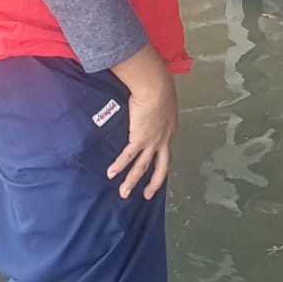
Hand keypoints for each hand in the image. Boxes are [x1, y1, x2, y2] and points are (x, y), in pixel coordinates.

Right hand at [108, 45, 178, 199]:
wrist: (156, 87)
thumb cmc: (159, 87)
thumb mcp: (162, 101)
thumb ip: (156, 109)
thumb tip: (147, 105)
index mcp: (170, 130)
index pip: (166, 150)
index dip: (160, 160)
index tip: (156, 169)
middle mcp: (165, 139)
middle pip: (161, 166)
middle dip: (155, 182)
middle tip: (147, 194)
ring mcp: (153, 141)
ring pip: (143, 166)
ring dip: (132, 181)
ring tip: (124, 193)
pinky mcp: (140, 139)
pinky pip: (128, 156)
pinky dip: (119, 166)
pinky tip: (111, 174)